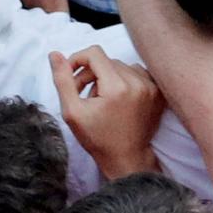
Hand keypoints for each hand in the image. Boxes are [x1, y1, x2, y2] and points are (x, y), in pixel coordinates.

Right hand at [49, 46, 163, 179]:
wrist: (127, 159)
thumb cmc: (98, 139)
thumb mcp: (73, 112)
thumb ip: (63, 80)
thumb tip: (55, 54)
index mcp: (116, 87)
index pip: (94, 53)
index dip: (78, 60)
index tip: (72, 76)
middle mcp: (137, 83)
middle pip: (106, 60)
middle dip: (90, 73)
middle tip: (83, 93)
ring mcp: (150, 87)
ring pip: (120, 65)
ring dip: (107, 76)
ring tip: (101, 97)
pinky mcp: (157, 92)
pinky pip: (137, 72)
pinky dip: (125, 79)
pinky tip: (118, 96)